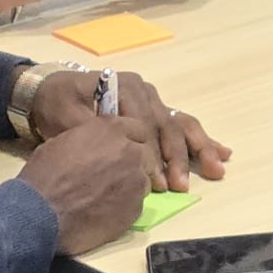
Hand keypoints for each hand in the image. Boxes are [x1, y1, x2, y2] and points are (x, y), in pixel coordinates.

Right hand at [17, 119, 155, 253]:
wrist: (40, 213)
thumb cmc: (44, 175)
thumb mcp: (63, 141)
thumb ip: (89, 138)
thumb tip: (95, 145)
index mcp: (112, 130)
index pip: (136, 127)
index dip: (128, 139)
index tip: (120, 149)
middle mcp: (130, 151)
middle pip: (143, 154)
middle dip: (131, 162)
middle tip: (113, 176)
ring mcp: (135, 181)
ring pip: (142, 180)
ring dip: (130, 185)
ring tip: (107, 197)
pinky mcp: (135, 208)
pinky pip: (136, 204)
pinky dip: (125, 207)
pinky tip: (106, 213)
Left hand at [28, 67, 230, 193]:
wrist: (51, 91)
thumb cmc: (58, 105)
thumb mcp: (66, 117)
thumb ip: (91, 131)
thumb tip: (114, 150)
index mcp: (125, 86)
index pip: (144, 124)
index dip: (150, 155)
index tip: (155, 182)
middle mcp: (144, 90)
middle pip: (167, 125)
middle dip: (177, 157)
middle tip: (181, 186)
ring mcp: (152, 99)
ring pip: (180, 124)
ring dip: (197, 148)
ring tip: (215, 168)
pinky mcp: (154, 110)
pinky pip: (181, 123)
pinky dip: (199, 139)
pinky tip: (221, 151)